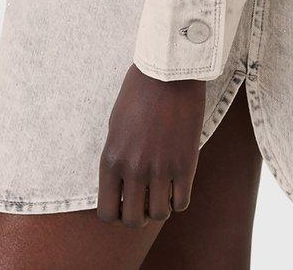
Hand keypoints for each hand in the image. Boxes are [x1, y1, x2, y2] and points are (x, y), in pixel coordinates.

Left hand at [97, 63, 206, 226]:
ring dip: (161, 207)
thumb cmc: (139, 92)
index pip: (107, 212)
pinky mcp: (185, 164)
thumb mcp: (115, 125)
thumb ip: (117, 157)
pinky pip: (181, 203)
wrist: (169, 72)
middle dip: (139, 215)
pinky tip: (178, 183)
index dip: (116, 214)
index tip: (125, 203)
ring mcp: (160, 169)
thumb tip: (122, 184)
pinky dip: (179, 199)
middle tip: (145, 200)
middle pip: (133, 220)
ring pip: (159, 215)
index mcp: (111, 159)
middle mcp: (133, 169)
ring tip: (163, 189)